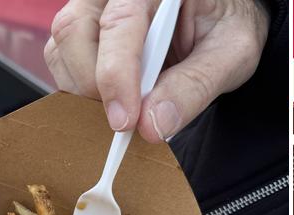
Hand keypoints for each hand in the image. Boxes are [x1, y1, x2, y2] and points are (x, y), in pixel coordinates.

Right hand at [45, 0, 268, 140]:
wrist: (217, 19)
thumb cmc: (223, 27)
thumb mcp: (232, 54)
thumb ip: (196, 86)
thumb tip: (154, 124)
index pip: (120, 22)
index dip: (116, 74)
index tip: (124, 121)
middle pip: (75, 32)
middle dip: (95, 86)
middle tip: (127, 123)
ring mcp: (91, 7)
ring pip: (62, 49)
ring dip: (86, 92)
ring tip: (128, 109)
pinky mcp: (80, 31)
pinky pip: (61, 62)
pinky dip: (80, 92)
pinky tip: (114, 100)